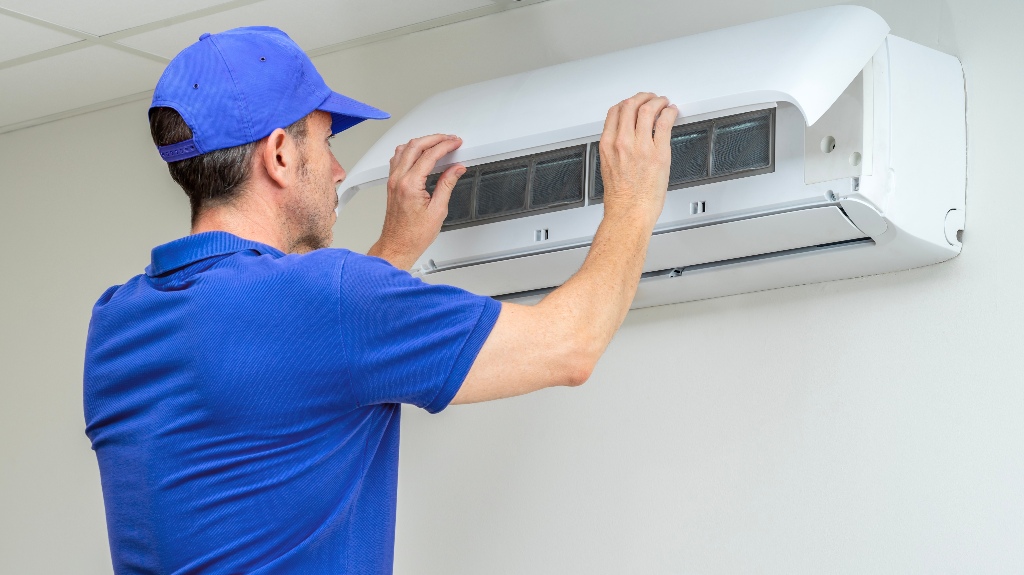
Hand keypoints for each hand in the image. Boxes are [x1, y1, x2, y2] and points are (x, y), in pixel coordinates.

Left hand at [367, 134, 465, 269]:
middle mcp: (398, 180)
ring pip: (404, 149)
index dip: (445, 145)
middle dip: (435, 138)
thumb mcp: (438, 210)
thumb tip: (456, 169)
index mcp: (410, 185)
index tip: (455, 143)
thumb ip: (447, 185)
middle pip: (415, 146)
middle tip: (449, 139)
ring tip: (437, 143)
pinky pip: (398, 158)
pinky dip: (411, 150)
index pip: (429, 155)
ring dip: (422, 142)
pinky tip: (420, 153)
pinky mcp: (391, 184)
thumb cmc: (414, 235)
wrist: (398, 245)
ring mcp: (392, 181)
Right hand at [598, 93, 677, 226]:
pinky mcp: (659, 153)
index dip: (627, 103)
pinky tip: (672, 113)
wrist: (629, 213)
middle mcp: (622, 142)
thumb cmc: (621, 198)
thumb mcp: (609, 167)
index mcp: (608, 145)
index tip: (634, 104)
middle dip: (643, 97)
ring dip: (658, 101)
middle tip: (651, 98)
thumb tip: (626, 138)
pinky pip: (665, 123)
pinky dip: (669, 113)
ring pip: (647, 109)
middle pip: (631, 105)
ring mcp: (641, 146)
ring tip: (664, 103)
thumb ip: (616, 149)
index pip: (615, 112)